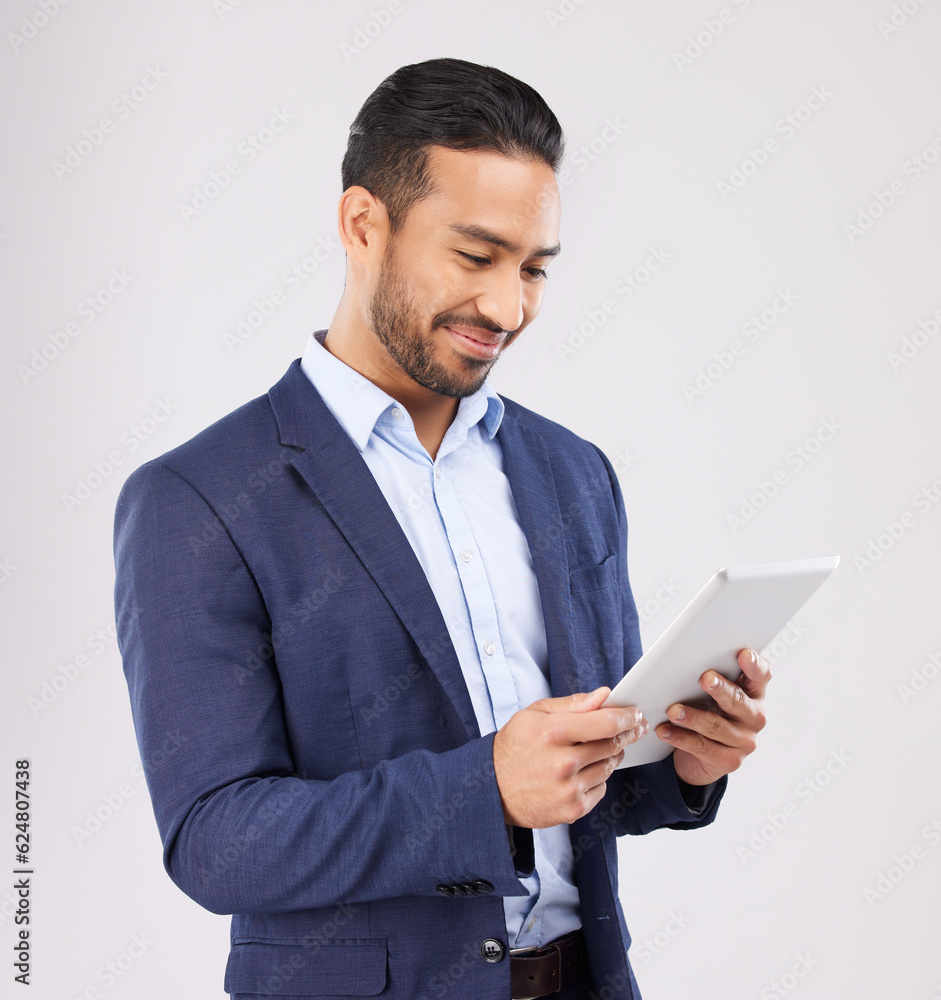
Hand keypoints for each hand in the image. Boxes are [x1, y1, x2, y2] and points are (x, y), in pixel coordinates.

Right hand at [493, 688, 647, 828]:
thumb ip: (573, 704)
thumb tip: (605, 695)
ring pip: (609, 766)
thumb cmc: (515, 745)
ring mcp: (569, 789)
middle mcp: (563, 762)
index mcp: (553, 732)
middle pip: (613, 744)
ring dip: (612, 754)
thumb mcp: (536, 714)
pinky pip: (601, 788)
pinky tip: (584, 770)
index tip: (635, 713)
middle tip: (635, 727)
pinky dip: (599, 777)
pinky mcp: (572, 809)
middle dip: (628, 733)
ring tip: (602, 747)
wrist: (492, 788)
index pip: (606, 723)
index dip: (627, 716)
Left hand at [657, 648, 770, 786]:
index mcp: (753, 693)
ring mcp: (744, 741)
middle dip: (721, 689)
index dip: (755, 665)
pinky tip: (664, 731)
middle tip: (705, 678)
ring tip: (673, 711)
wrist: (700, 757)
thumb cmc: (705, 712)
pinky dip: (680, 738)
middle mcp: (754, 717)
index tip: (744, 654)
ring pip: (717, 726)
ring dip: (693, 717)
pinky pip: (702, 747)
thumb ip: (708, 679)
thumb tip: (686, 661)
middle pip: (738, 700)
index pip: (761, 676)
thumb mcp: (709, 694)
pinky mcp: (729, 761)